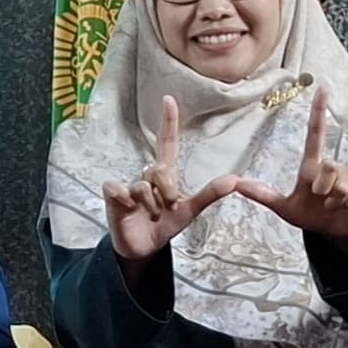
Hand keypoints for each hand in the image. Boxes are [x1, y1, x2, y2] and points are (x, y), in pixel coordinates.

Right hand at [103, 94, 243, 265]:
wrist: (144, 247)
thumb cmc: (165, 225)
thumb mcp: (190, 211)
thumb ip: (210, 195)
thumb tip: (235, 180)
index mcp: (165, 174)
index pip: (167, 142)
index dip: (168, 122)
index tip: (169, 99)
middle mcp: (146, 175)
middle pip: (160, 171)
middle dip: (167, 193)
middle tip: (167, 209)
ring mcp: (128, 184)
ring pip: (142, 185)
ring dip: (151, 205)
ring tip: (151, 216)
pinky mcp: (113, 195)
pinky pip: (120, 190)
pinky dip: (127, 202)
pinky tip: (129, 209)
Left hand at [233, 88, 347, 241]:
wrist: (333, 232)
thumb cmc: (309, 215)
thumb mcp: (284, 208)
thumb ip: (263, 195)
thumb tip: (237, 184)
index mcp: (312, 167)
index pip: (315, 134)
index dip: (319, 112)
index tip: (322, 88)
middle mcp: (333, 167)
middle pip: (328, 167)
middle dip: (322, 189)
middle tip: (320, 200)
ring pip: (342, 185)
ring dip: (334, 201)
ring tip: (333, 205)